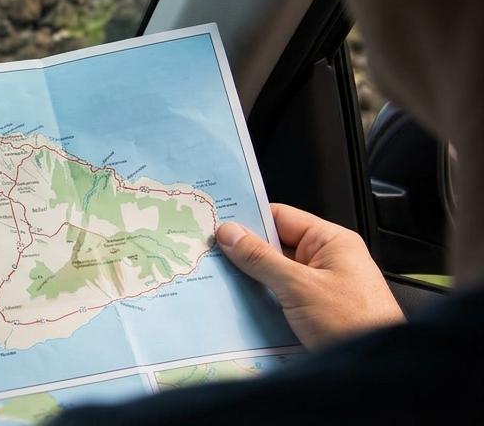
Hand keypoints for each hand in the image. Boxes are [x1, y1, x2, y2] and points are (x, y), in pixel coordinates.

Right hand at [217, 203, 403, 350]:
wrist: (376, 369)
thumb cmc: (353, 322)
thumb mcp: (299, 286)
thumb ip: (261, 258)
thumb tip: (230, 233)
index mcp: (331, 242)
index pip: (281, 217)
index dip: (248, 219)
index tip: (216, 224)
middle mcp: (327, 260)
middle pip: (275, 246)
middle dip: (244, 252)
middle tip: (210, 254)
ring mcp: (321, 286)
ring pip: (276, 274)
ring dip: (251, 278)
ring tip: (218, 279)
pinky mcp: (315, 311)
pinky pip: (281, 296)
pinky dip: (262, 298)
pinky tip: (238, 303)